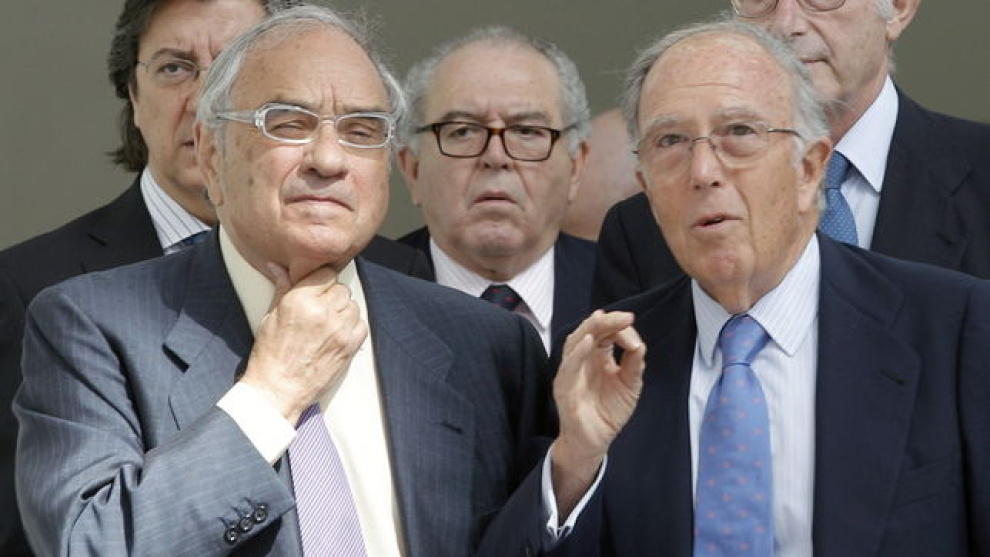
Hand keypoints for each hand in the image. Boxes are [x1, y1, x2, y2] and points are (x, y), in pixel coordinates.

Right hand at [240, 264, 367, 423]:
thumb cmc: (270, 356)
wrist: (278, 389)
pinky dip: (353, 327)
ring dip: (343, 311)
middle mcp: (323, 312)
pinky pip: (362, 325)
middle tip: (320, 309)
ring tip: (328, 324)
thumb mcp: (270, 317)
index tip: (318, 288)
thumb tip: (279, 268)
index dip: (321, 280)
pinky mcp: (349, 346)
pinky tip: (338, 334)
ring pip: (353, 305)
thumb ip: (282, 289)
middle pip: (341, 289)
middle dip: (332, 296)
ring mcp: (339, 330)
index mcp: (301, 301)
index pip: (325, 273)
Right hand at [551, 310, 644, 516]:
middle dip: (607, 321)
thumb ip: (634, 364)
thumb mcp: (629, 384)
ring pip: (575, 342)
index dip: (620, 328)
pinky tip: (587, 341)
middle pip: (588, 331)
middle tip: (625, 317)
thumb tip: (639, 343)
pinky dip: (577, 352)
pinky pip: (568, 366)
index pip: (604, 332)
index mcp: (596, 356)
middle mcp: (582, 360)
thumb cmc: (608, 412)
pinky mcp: (564, 388)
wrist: (595, 442)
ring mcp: (571, 373)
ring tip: (604, 319)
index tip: (635, 337)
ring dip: (590, 329)